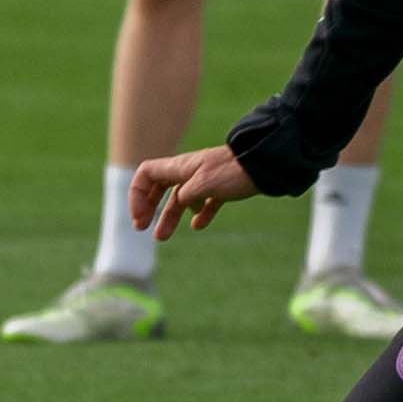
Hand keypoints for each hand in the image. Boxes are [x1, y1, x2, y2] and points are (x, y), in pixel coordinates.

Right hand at [131, 145, 258, 235]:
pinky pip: (204, 201)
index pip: (146, 174)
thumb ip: (186, 195)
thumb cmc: (233, 172)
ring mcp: (206, 179)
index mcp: (180, 167)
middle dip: (148, 207)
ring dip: (169, 217)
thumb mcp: (204, 185)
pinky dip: (199, 213)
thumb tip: (180, 203)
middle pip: (159, 187)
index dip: (137, 195)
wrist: (265, 164)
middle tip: (141, 228)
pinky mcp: (222, 188)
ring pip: (181, 198)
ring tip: (162, 237)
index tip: (140, 218)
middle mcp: (189, 172)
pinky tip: (199, 225)